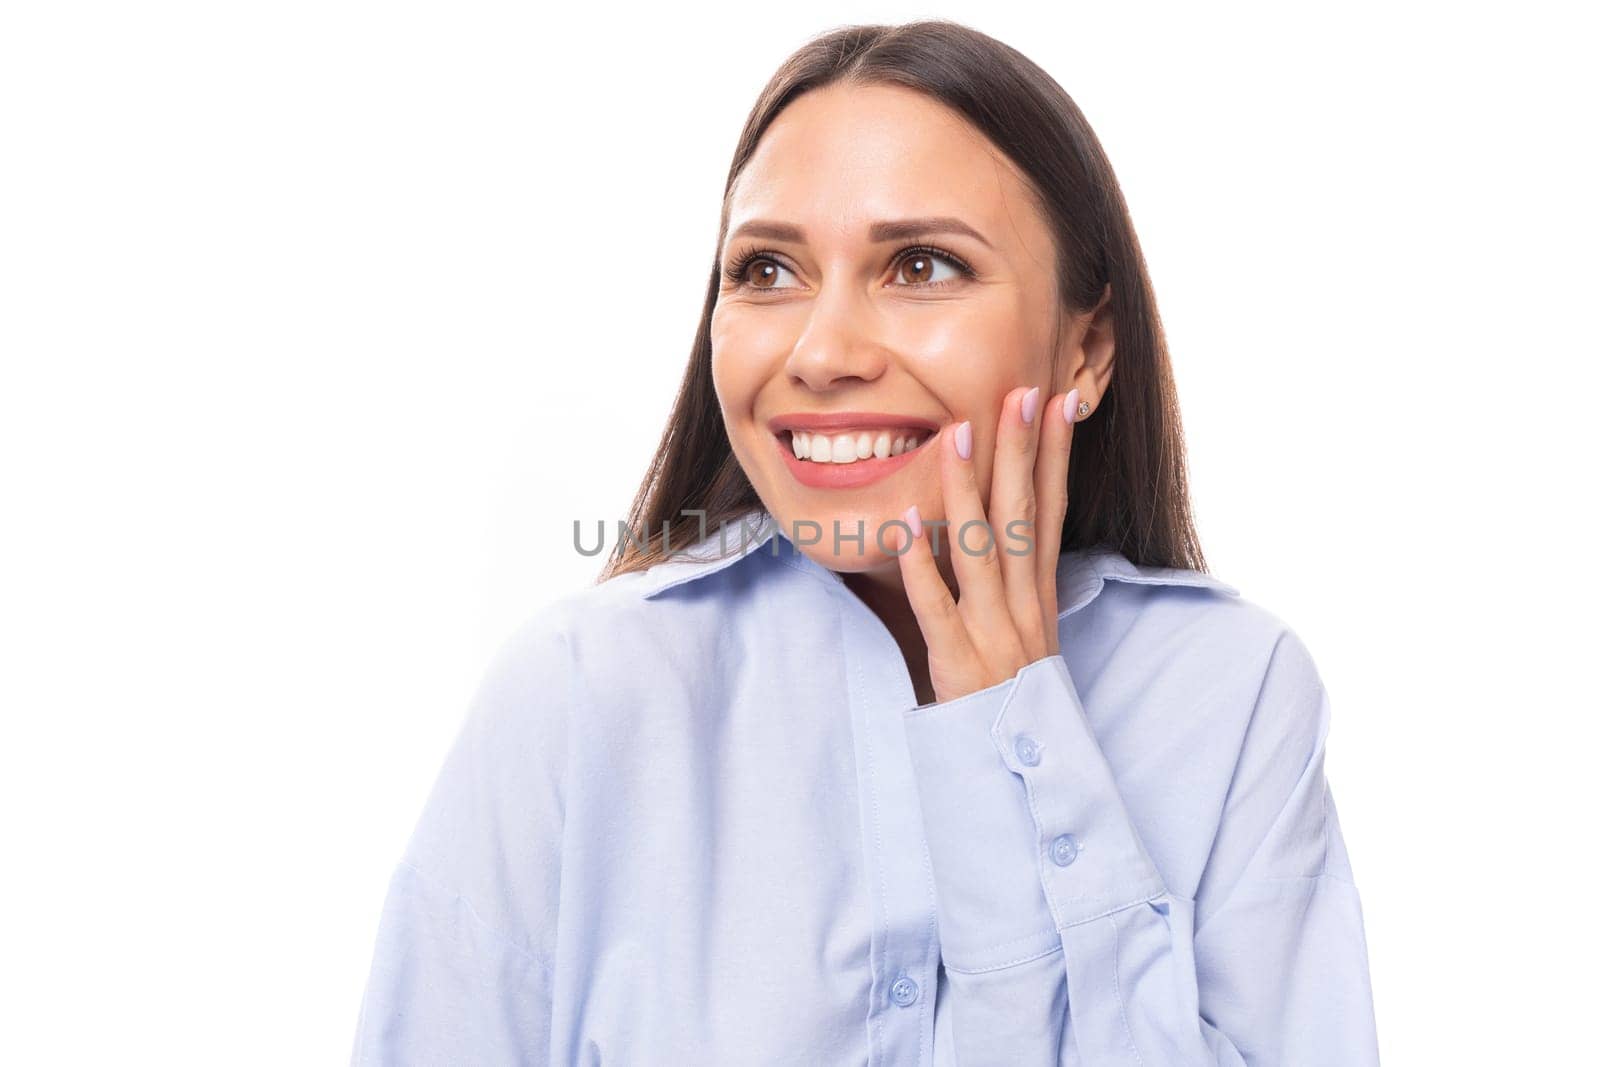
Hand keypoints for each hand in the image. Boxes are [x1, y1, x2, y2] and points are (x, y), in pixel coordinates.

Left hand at [894, 385, 1079, 704]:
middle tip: (1019, 394)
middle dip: (1022, 452)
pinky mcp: (961, 663)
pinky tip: (906, 525)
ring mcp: (995, 632)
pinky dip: (922, 566)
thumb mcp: (1025, 630)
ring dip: (969, 491)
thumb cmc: (1012, 696)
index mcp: (1039, 593)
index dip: (1055, 455)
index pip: (1051, 509)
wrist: (1020, 773)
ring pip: (981, 551)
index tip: (1059, 401)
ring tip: (956, 437)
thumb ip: (1012, 579)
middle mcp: (1024, 605)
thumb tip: (997, 525)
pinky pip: (938, 608)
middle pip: (1023, 516)